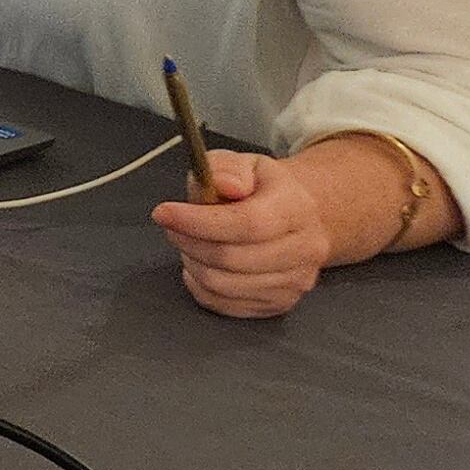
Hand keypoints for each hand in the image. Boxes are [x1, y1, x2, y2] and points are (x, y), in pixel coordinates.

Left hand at [154, 145, 384, 319]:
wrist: (296, 218)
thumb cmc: (259, 189)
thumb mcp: (241, 164)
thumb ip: (226, 168)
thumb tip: (224, 184)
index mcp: (297, 208)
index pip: (248, 223)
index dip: (200, 222)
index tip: (163, 212)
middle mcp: (306, 249)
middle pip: (232, 258)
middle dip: (189, 241)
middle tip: (173, 227)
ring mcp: (296, 282)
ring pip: (224, 285)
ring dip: (194, 263)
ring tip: (191, 242)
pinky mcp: (280, 304)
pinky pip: (225, 305)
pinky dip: (200, 286)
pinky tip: (201, 264)